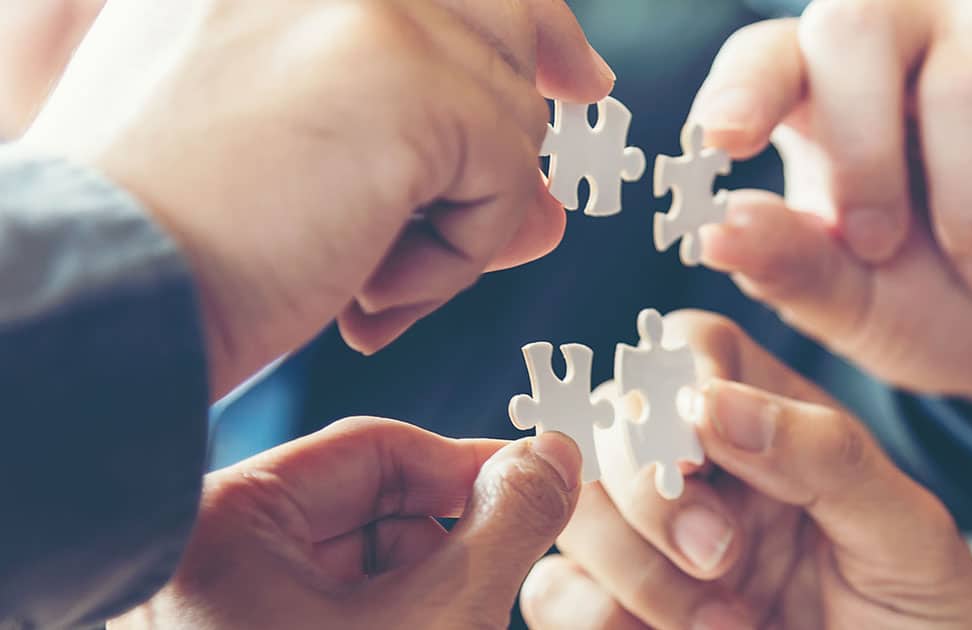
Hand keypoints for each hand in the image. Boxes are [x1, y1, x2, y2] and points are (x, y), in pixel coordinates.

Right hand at [20, 0, 615, 397]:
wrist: (96, 289)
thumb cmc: (165, 235)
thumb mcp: (305, 158)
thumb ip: (423, 141)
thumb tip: (550, 210)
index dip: (526, 22)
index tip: (575, 73)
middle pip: (508, 21)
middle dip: (515, 124)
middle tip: (523, 185)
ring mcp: (371, 2)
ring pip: (509, 114)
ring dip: (459, 217)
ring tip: (360, 271)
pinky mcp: (409, 76)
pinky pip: (508, 181)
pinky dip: (457, 259)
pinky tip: (364, 287)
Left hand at [111, 417, 584, 628]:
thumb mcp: (443, 619)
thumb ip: (508, 524)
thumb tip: (557, 456)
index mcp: (228, 526)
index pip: (376, 449)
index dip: (469, 465)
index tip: (540, 485)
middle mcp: (208, 561)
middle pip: (364, 506)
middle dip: (446, 539)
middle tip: (504, 578)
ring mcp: (217, 614)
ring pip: (353, 563)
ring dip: (425, 587)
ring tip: (458, 625)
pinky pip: (328, 609)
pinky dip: (391, 620)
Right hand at [519, 311, 971, 629]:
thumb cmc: (929, 621)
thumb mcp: (907, 534)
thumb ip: (823, 456)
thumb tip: (710, 401)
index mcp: (777, 428)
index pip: (691, 349)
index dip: (673, 379)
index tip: (697, 450)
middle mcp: (707, 477)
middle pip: (611, 425)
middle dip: (650, 492)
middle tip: (721, 557)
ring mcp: (660, 548)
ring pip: (576, 507)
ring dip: (633, 566)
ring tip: (722, 625)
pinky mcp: (629, 617)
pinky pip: (555, 594)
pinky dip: (591, 614)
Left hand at [689, 0, 971, 415]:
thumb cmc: (934, 309)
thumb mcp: (854, 305)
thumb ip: (789, 265)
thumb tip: (716, 232)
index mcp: (823, 89)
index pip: (767, 54)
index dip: (743, 87)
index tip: (721, 141)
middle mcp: (906, 37)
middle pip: (855, 23)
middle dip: (863, 150)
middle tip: (879, 244)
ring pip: (967, 82)